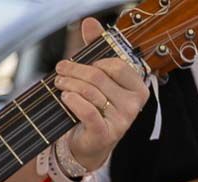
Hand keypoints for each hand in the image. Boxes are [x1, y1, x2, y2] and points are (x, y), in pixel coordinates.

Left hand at [55, 19, 149, 171]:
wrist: (92, 142)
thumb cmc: (98, 107)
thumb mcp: (100, 78)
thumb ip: (96, 49)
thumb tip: (90, 23)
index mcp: (138, 89)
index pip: (117, 65)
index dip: (94, 61)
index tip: (80, 63)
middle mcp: (134, 106)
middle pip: (99, 77)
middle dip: (74, 71)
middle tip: (60, 71)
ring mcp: (122, 121)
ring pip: (90, 92)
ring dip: (67, 84)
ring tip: (59, 84)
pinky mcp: (107, 133)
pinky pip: (87, 111)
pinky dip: (72, 101)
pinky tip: (65, 98)